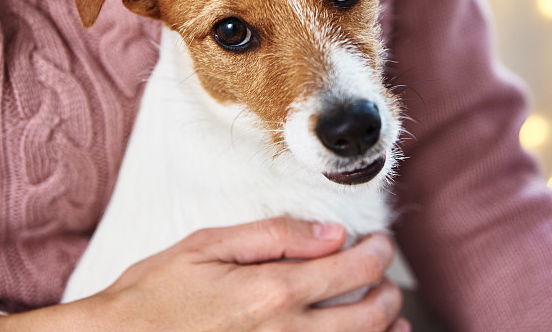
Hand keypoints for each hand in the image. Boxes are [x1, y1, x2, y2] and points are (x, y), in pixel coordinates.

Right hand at [0, 217, 408, 330]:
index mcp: (271, 292)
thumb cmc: (157, 293)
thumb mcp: (208, 246)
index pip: (349, 270)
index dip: (376, 253)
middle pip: (366, 318)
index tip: (381, 242)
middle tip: (388, 278)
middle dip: (388, 293)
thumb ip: (275, 235)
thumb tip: (332, 234)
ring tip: (393, 317)